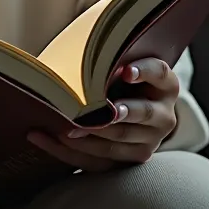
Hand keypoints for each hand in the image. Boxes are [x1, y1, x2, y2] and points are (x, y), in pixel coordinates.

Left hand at [27, 58, 178, 170]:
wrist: (136, 106)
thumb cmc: (123, 75)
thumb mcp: (127, 62)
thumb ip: (114, 57)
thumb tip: (89, 47)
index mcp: (166, 85)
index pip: (159, 73)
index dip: (144, 71)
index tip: (126, 71)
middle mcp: (164, 116)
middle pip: (142, 113)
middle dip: (117, 114)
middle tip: (100, 111)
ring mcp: (149, 142)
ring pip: (117, 140)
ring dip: (89, 136)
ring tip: (64, 129)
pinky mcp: (128, 160)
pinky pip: (97, 161)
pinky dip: (66, 151)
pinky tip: (42, 137)